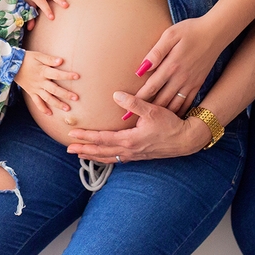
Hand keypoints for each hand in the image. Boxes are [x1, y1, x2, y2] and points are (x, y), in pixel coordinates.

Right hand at [14, 50, 78, 115]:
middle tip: (76, 98)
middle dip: (65, 94)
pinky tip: (49, 114)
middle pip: (54, 90)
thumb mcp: (38, 55)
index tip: (77, 77)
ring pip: (47, 98)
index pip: (57, 74)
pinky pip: (37, 102)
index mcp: (43, 71)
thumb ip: (49, 59)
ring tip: (67, 109)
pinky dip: (42, 109)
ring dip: (57, 104)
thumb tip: (61, 60)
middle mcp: (40, 82)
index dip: (67, 75)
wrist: (11, 65)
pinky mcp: (31, 92)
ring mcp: (35, 88)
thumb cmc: (27, 58)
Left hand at [65, 92, 212, 162]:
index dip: (86, 136)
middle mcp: (130, 150)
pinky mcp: (139, 155)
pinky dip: (106, 158)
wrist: (186, 139)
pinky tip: (103, 156)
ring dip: (93, 156)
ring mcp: (134, 155)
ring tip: (80, 154)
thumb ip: (134, 103)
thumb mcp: (153, 110)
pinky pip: (118, 159)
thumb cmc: (171, 124)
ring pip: (109, 157)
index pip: (102, 138)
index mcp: (130, 139)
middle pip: (101, 152)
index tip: (72, 134)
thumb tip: (115, 95)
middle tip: (69, 149)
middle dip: (84, 149)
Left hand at [134, 17, 225, 115]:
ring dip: (161, 115)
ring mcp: (190, 83)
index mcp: (171, 66)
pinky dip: (178, 112)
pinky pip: (187, 103)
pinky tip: (171, 119)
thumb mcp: (170, 35)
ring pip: (174, 105)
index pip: (151, 87)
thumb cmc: (190, 30)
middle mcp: (181, 78)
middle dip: (146, 113)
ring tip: (149, 126)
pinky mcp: (198, 84)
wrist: (216, 33)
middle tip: (133, 124)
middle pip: (161, 100)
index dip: (137, 100)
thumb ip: (156, 52)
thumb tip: (142, 67)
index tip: (126, 113)